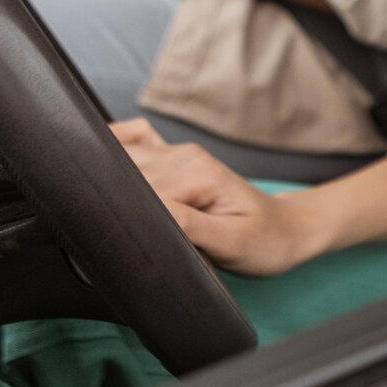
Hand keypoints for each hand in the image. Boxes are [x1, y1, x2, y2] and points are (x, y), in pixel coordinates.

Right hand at [112, 119, 324, 274]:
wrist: (286, 230)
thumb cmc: (264, 241)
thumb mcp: (231, 244)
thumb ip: (188, 227)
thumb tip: (146, 216)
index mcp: (197, 172)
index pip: (138, 194)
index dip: (123, 221)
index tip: (118, 245)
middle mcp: (184, 156)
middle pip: (124, 177)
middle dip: (110, 205)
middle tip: (104, 238)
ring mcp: (177, 154)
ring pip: (122, 159)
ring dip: (107, 182)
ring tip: (100, 214)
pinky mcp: (173, 160)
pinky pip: (134, 141)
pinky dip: (114, 148)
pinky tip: (101, 168)